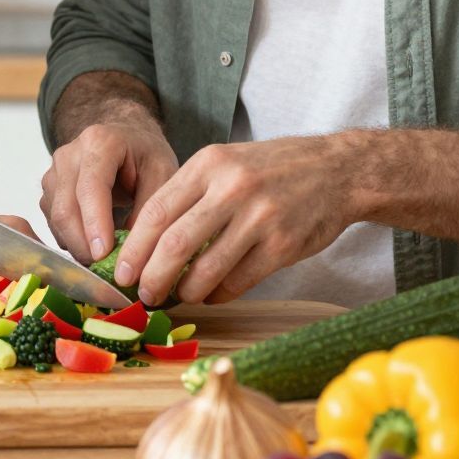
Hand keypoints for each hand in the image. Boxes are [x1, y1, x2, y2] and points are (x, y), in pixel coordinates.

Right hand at [40, 118, 179, 264]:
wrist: (124, 138)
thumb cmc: (145, 155)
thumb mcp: (162, 174)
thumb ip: (150, 210)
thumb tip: (133, 254)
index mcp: (100, 142)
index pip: (91, 187)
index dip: (95, 224)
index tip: (104, 254)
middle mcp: (69, 155)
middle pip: (66, 209)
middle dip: (83, 245)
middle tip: (105, 271)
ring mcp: (53, 172)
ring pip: (55, 219)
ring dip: (76, 246)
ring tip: (103, 262)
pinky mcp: (48, 190)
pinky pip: (52, 223)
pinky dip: (70, 241)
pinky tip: (92, 247)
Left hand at [117, 134, 365, 305]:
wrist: (337, 170)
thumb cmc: (272, 169)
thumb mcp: (226, 162)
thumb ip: (189, 194)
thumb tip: (146, 242)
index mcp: (209, 164)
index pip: (156, 211)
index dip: (133, 248)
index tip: (121, 271)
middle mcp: (232, 188)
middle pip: (175, 244)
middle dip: (152, 277)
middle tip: (144, 294)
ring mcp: (259, 217)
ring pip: (205, 270)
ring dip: (186, 292)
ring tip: (181, 296)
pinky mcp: (282, 246)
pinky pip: (238, 282)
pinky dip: (219, 294)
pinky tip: (214, 294)